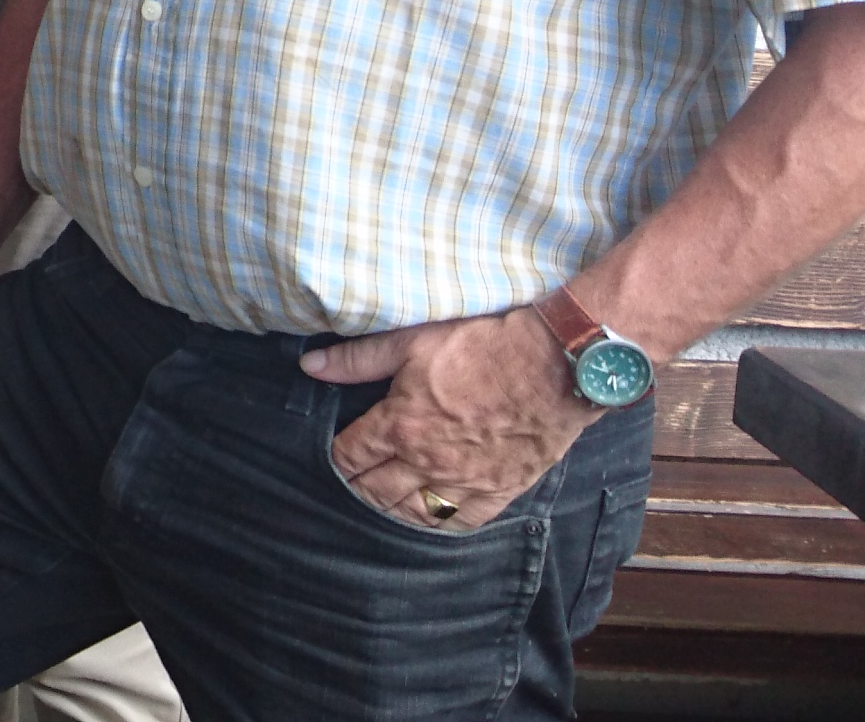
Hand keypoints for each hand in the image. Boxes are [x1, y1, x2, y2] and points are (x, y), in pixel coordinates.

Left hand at [305, 307, 601, 529]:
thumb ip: (358, 359)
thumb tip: (310, 366)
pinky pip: (459, 523)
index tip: (338, 453)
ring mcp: (464, 483)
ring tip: (383, 499)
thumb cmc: (483, 346)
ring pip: (412, 513)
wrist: (554, 365)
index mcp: (400, 426)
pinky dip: (438, 523)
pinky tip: (428, 515)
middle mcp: (427, 463)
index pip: (351, 456)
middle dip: (358, 486)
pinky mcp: (499, 492)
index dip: (338, 456)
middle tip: (354, 479)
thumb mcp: (412, 341)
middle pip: (375, 491)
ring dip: (391, 508)